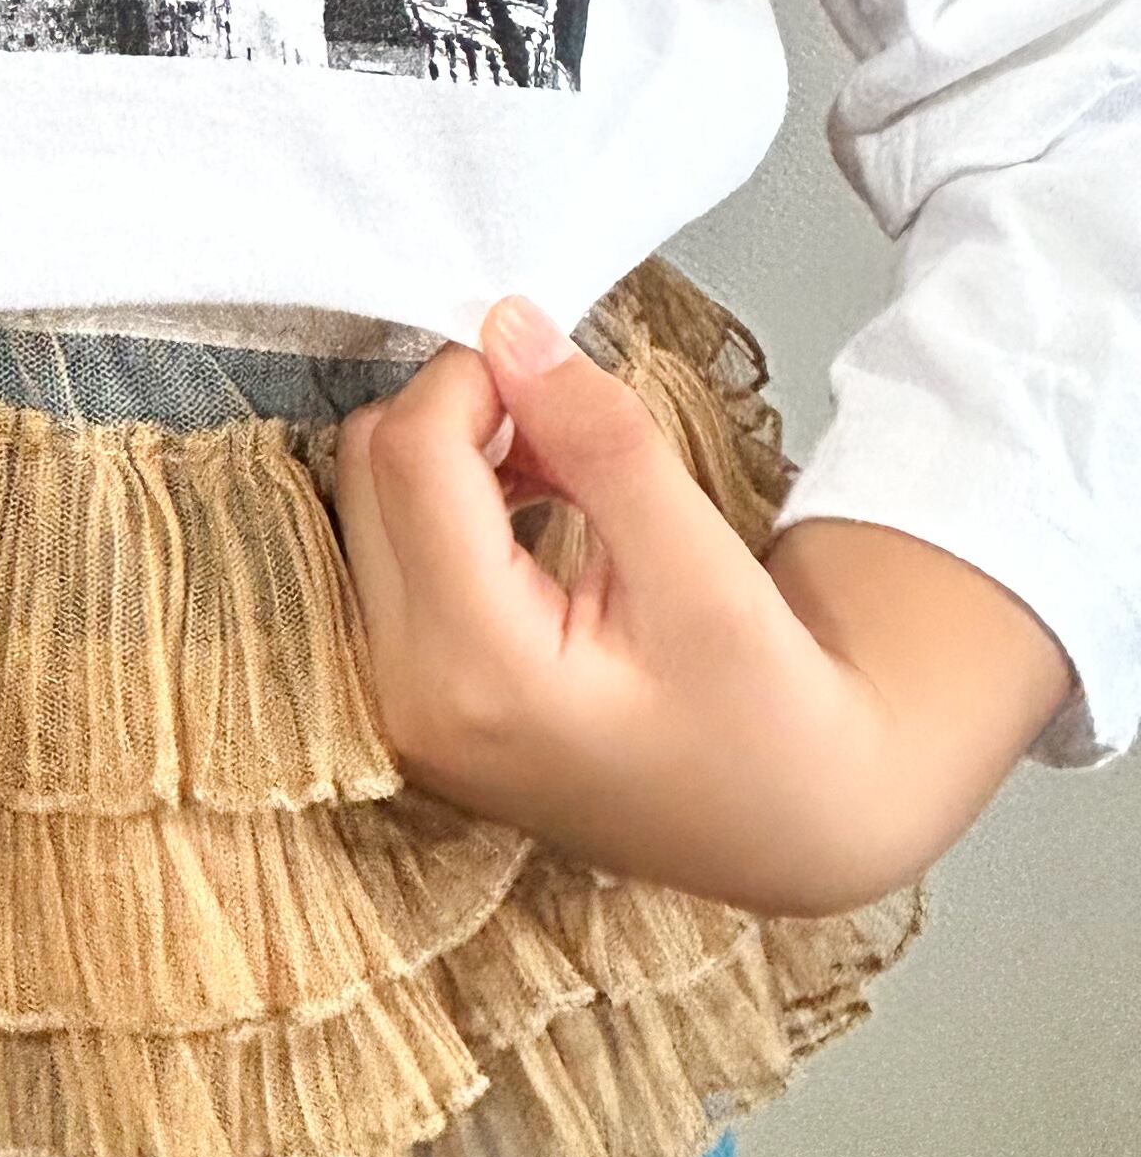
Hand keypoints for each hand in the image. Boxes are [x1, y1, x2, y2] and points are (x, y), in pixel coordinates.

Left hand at [332, 297, 1075, 915]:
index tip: (559, 373)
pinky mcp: (406, 696)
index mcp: (477, 672)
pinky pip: (384, 550)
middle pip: (370, 471)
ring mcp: (396, 704)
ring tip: (567, 480)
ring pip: (367, 501)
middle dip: (462, 417)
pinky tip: (533, 519)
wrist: (790, 830)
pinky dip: (446, 506)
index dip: (474, 378)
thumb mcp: (706, 571)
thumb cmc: (770, 719)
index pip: (410, 456)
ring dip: (451, 458)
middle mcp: (406, 695)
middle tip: (571, 433)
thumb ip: (600, 442)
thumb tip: (509, 327)